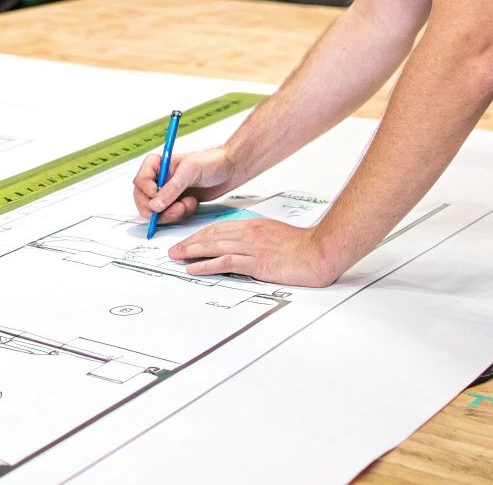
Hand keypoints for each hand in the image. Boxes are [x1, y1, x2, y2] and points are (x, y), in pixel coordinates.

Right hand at [132, 148, 242, 225]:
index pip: (139, 182)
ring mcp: (166, 192)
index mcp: (157, 165)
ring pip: (155, 212)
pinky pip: (168, 216)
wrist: (230, 170)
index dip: (147, 193)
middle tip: (176, 208)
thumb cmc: (212, 162)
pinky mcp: (175, 203)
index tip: (160, 197)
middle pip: (142, 200)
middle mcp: (158, 179)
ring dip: (172, 213)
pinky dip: (179, 215)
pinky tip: (191, 204)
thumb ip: (171, 189)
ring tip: (188, 204)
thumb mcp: (189, 172)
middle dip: (159, 209)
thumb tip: (155, 205)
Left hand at [167, 217, 350, 287]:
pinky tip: (194, 267)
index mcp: (253, 225)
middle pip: (212, 235)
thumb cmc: (301, 246)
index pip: (218, 228)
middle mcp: (249, 234)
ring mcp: (251, 248)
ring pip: (214, 246)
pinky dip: (207, 264)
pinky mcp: (256, 263)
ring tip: (177, 257)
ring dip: (192, 252)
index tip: (188, 240)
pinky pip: (226, 262)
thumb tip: (241, 245)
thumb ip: (256, 237)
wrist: (319, 251)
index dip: (199, 234)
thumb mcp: (274, 234)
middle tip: (174, 249)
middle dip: (190, 242)